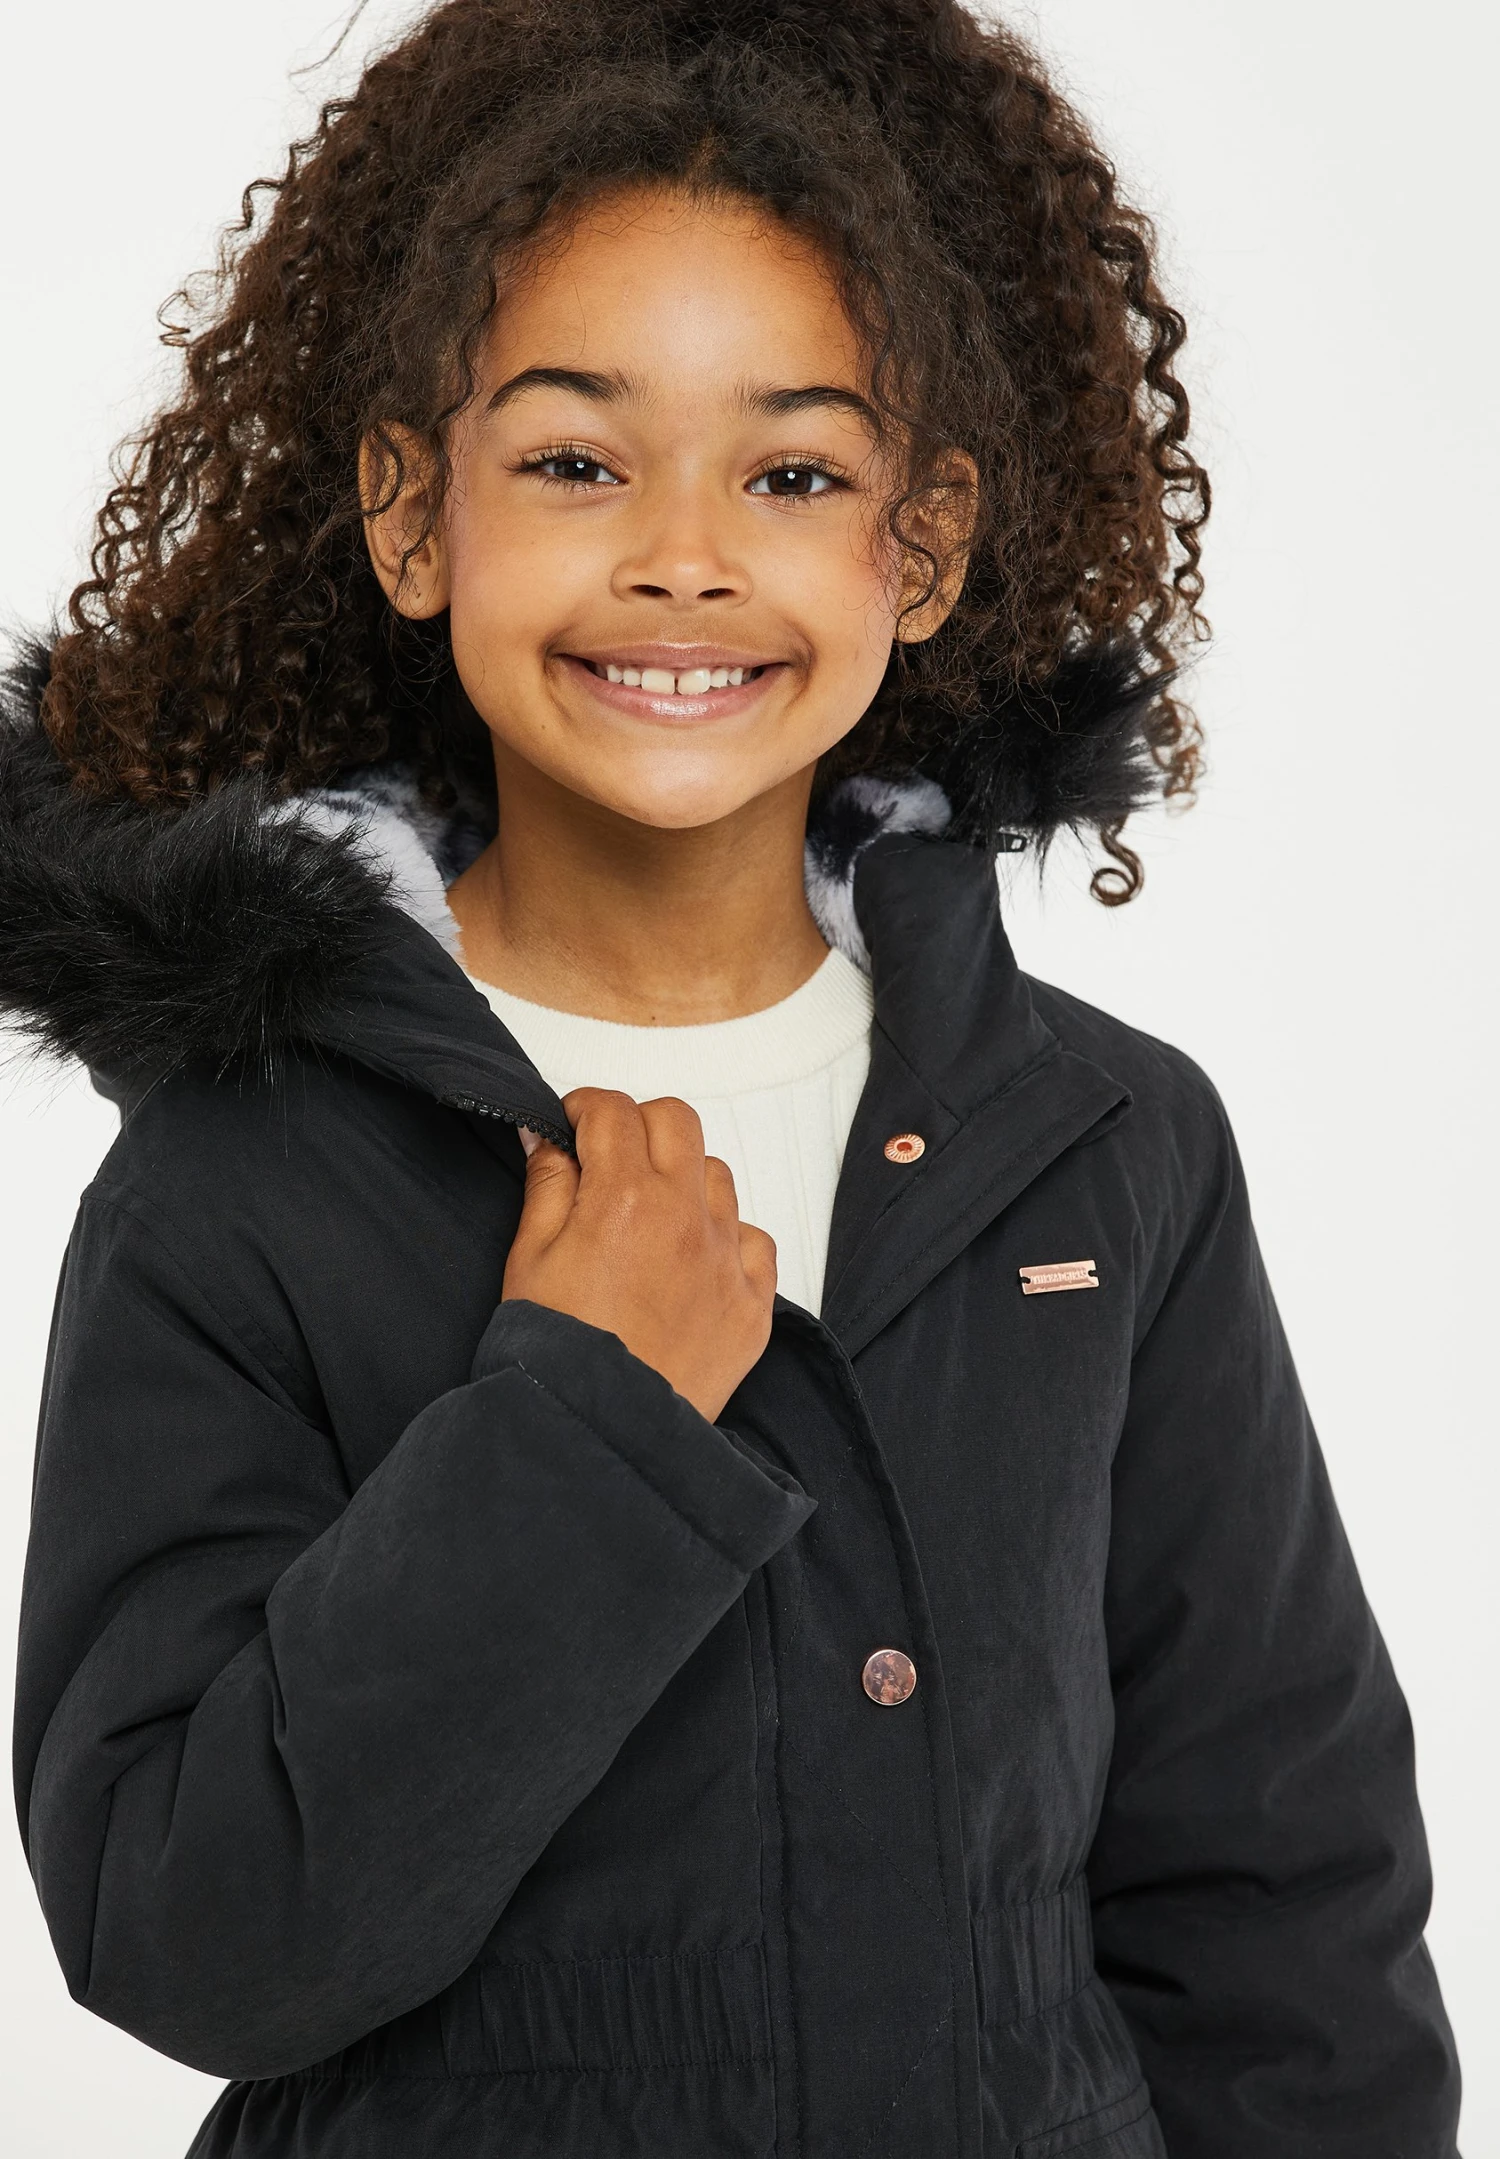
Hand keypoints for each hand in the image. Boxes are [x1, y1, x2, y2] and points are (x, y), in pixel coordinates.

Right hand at [502, 1088, 776, 1421]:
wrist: (599, 1435)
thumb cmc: (557, 1355)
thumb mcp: (529, 1258)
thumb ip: (547, 1185)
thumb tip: (551, 1138)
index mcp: (626, 1198)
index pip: (614, 1110)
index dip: (585, 1107)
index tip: (574, 1125)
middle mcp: (687, 1219)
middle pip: (677, 1121)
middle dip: (638, 1125)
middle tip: (609, 1156)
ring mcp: (728, 1261)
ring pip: (717, 1176)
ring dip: (683, 1179)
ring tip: (647, 1217)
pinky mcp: (753, 1304)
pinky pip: (754, 1239)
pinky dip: (726, 1238)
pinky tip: (691, 1261)